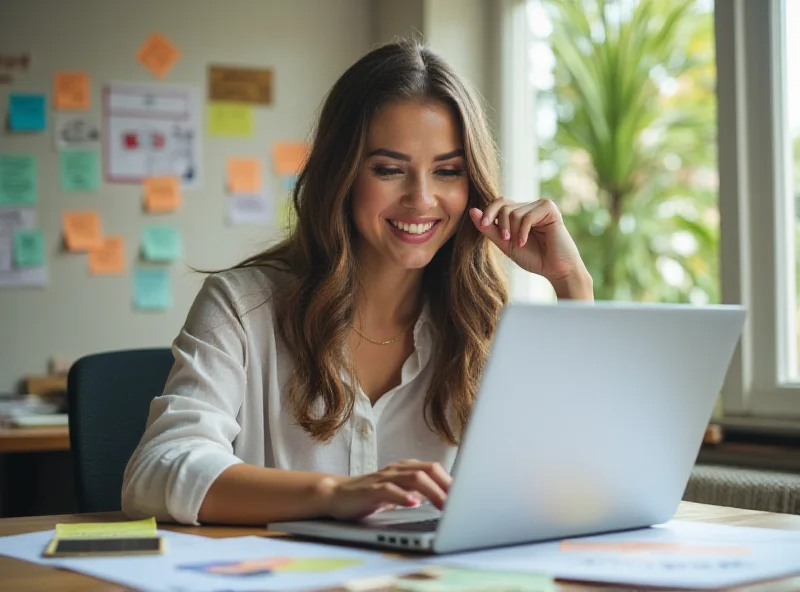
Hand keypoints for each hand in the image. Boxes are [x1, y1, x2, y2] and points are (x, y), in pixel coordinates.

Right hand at [320, 460, 451, 520]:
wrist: (336, 495)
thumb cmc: (370, 495)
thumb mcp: (398, 493)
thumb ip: (418, 493)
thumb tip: (444, 499)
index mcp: (406, 469)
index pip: (434, 469)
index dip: (451, 481)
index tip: (466, 496)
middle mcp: (397, 470)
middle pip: (429, 470)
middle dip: (446, 486)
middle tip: (459, 503)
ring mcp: (384, 478)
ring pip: (414, 478)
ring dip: (432, 492)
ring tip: (444, 506)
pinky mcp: (370, 489)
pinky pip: (390, 490)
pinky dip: (404, 497)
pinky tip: (414, 504)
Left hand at [469, 198, 592, 298]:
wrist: (555, 269)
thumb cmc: (533, 258)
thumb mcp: (505, 243)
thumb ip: (489, 229)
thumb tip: (472, 211)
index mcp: (519, 212)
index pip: (499, 202)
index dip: (489, 211)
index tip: (483, 224)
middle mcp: (529, 206)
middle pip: (504, 205)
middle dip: (501, 224)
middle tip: (506, 239)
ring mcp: (540, 205)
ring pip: (514, 211)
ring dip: (514, 231)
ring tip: (520, 244)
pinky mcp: (550, 208)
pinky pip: (527, 216)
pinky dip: (523, 231)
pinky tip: (525, 242)